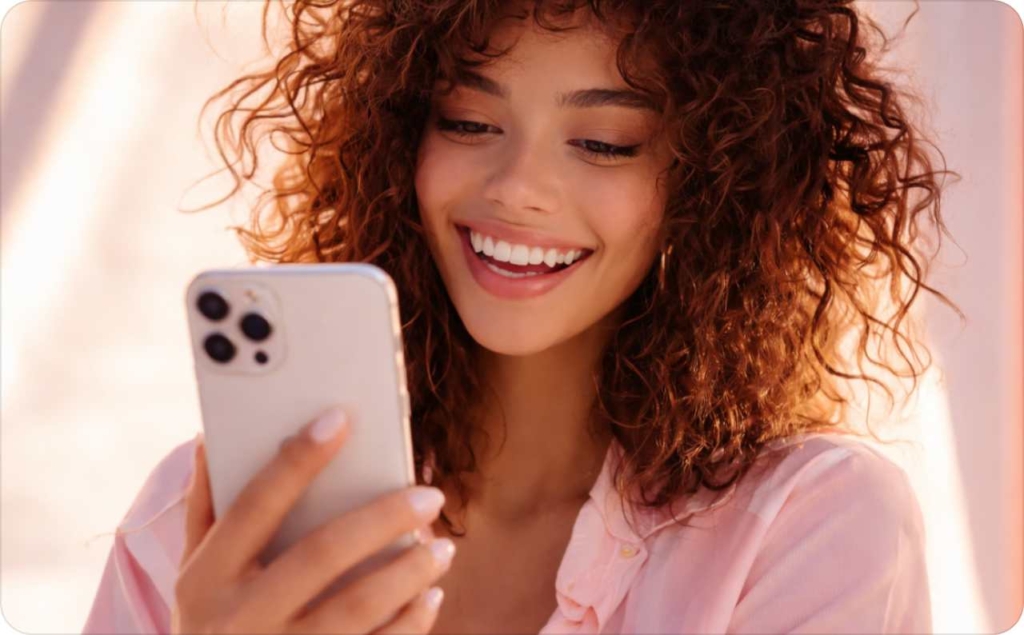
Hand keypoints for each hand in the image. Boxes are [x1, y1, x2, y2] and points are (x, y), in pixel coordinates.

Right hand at [171, 407, 452, 633]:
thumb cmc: (212, 629)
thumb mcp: (194, 578)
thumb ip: (206, 511)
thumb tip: (209, 438)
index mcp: (207, 578)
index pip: (256, 505)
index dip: (297, 460)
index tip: (341, 419)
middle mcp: (239, 618)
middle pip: (322, 553)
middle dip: (384, 518)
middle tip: (431, 496)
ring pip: (357, 606)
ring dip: (409, 572)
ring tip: (442, 548)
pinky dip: (411, 623)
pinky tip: (431, 596)